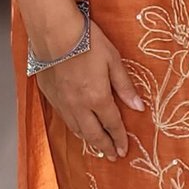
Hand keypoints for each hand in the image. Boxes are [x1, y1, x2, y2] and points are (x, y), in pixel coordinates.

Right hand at [32, 10, 144, 156]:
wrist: (54, 32)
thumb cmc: (87, 41)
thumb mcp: (113, 60)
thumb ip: (125, 86)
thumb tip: (139, 107)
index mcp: (98, 98)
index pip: (112, 124)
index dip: (120, 139)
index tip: (124, 150)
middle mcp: (79, 106)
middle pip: (93, 134)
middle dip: (105, 146)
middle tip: (112, 156)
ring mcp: (62, 102)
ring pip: (76, 129)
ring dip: (89, 139)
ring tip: (97, 145)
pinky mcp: (49, 95)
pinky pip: (64, 118)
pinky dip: (74, 127)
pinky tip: (77, 127)